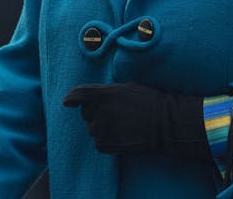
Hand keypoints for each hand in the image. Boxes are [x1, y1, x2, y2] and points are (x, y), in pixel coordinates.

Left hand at [62, 82, 209, 159]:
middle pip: (86, 113)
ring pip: (93, 129)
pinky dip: (107, 141)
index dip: (72, 97)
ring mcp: (101, 129)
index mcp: (103, 94)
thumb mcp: (127, 87)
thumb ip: (106, 92)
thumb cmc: (150, 101)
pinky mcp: (105, 145)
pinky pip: (99, 143)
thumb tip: (91, 97)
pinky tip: (123, 136)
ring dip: (103, 127)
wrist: (165, 124)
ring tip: (123, 125)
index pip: (79, 94)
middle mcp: (99, 111)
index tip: (67, 102)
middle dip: (95, 113)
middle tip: (115, 114)